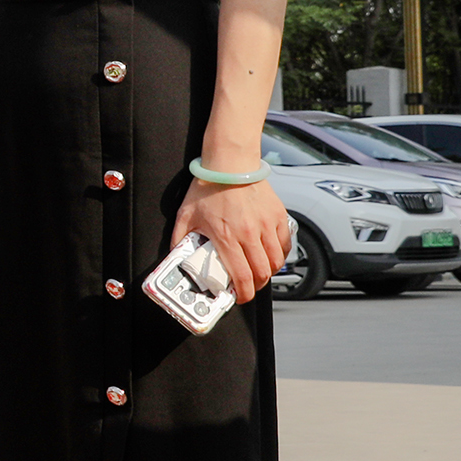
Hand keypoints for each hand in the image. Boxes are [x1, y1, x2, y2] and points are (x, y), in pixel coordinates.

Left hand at [172, 177, 289, 303]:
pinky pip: (285, 244)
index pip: (241, 275)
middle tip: (249, 287)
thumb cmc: (209, 187)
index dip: (244, 293)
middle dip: (257, 286)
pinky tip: (271, 256)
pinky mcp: (278, 217)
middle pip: (262, 273)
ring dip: (269, 273)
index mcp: (227, 236)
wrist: (230, 164)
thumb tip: (175, 255)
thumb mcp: (186, 215)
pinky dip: (280, 255)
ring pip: (276, 261)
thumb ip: (179, 238)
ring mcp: (267, 225)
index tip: (241, 297)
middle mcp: (250, 234)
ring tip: (260, 274)